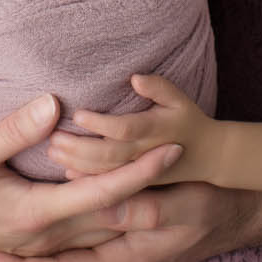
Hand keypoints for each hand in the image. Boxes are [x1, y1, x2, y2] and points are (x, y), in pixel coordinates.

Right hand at [0, 94, 181, 261]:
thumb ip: (15, 129)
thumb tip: (55, 102)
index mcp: (38, 213)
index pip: (104, 192)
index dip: (142, 171)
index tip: (173, 148)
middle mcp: (48, 233)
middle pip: (114, 217)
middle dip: (154, 193)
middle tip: (190, 167)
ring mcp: (42, 241)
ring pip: (103, 229)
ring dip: (137, 206)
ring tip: (172, 182)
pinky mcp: (36, 240)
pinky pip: (85, 232)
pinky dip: (111, 216)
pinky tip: (127, 201)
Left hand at [0, 179, 254, 261]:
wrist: (241, 213)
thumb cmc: (214, 205)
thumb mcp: (182, 205)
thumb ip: (143, 208)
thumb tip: (105, 206)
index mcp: (121, 259)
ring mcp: (117, 253)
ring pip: (62, 260)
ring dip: (27, 254)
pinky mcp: (121, 240)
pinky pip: (77, 247)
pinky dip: (50, 242)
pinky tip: (31, 229)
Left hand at [50, 74, 211, 185]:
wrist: (208, 157)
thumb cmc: (189, 121)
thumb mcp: (180, 100)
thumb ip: (159, 87)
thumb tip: (134, 77)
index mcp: (156, 130)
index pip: (125, 128)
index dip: (100, 123)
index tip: (76, 115)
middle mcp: (146, 153)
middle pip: (109, 154)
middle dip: (79, 148)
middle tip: (53, 138)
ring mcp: (141, 172)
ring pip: (106, 172)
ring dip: (78, 162)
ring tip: (53, 150)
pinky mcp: (137, 183)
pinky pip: (110, 184)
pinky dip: (87, 178)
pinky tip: (66, 172)